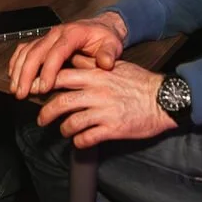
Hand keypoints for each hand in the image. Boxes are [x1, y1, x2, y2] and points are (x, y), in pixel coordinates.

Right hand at [8, 11, 126, 98]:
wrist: (101, 27)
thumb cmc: (104, 37)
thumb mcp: (112, 44)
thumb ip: (109, 54)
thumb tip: (105, 63)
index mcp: (73, 34)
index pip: (56, 52)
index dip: (48, 71)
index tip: (44, 88)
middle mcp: (57, 33)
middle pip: (36, 52)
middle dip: (27, 74)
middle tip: (23, 93)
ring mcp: (48, 37)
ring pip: (27, 51)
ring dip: (19, 70)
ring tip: (16, 88)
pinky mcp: (43, 41)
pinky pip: (25, 48)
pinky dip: (16, 61)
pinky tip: (13, 74)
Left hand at [38, 61, 174, 147]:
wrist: (164, 99)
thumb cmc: (141, 82)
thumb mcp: (116, 66)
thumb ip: (93, 64)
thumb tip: (74, 59)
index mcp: (97, 75)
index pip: (62, 77)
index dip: (45, 85)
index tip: (38, 92)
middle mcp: (97, 93)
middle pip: (61, 102)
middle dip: (46, 113)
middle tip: (41, 118)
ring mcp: (104, 112)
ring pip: (71, 123)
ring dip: (64, 129)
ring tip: (65, 130)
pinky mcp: (112, 129)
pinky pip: (87, 138)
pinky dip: (79, 142)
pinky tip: (80, 140)